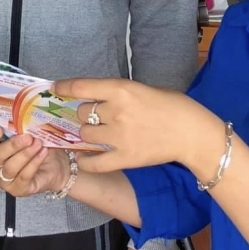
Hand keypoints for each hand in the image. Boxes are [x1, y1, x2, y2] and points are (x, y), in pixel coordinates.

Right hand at [0, 128, 68, 196]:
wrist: (55, 167)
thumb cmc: (37, 147)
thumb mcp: (29, 134)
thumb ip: (21, 129)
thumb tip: (22, 117)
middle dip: (13, 145)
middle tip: (28, 137)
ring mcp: (4, 180)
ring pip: (10, 167)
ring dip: (25, 154)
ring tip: (38, 144)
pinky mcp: (18, 190)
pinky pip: (23, 176)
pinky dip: (34, 163)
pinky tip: (42, 153)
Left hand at [55, 78, 203, 172]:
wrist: (192, 133)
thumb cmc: (173, 106)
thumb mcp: (143, 89)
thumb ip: (120, 93)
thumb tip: (98, 96)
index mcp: (121, 89)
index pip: (81, 86)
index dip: (64, 87)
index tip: (55, 88)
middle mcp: (116, 111)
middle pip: (81, 113)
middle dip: (85, 114)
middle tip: (96, 117)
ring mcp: (118, 136)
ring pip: (85, 135)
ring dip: (88, 134)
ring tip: (98, 135)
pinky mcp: (124, 158)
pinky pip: (94, 163)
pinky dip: (86, 161)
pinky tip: (84, 158)